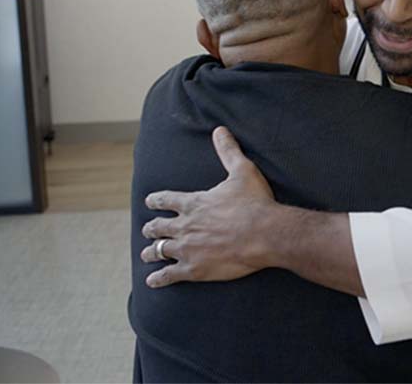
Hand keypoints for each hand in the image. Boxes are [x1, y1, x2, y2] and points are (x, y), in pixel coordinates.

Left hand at [140, 126, 276, 287]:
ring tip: (147, 254)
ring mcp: (187, 249)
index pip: (166, 200)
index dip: (156, 200)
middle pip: (158, 227)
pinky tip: (152, 281)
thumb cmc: (255, 203)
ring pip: (160, 250)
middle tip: (148, 229)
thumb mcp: (242, 171)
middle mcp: (184, 225)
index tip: (150, 201)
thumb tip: (220, 130)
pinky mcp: (194, 269)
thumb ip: (228, 151)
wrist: (264, 234)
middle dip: (151, 228)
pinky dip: (158, 278)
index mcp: (193, 203)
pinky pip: (168, 275)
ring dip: (152, 251)